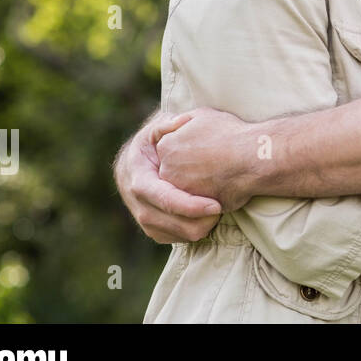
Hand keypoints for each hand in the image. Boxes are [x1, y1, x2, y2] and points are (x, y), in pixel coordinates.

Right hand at [114, 113, 221, 242]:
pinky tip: (208, 220)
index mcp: (138, 178)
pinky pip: (171, 238)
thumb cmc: (154, 142)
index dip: (189, 205)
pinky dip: (190, 233)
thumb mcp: (157, 128)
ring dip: (196, 229)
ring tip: (220, 215)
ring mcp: (141, 217)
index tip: (216, 205)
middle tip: (224, 211)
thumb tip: (179, 121)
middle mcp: (136, 202)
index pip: (163, 197)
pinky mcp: (150, 228)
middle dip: (197, 221)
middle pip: (167, 222)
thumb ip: (167, 124)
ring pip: (170, 234)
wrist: (137, 161)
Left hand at [153, 107, 257, 210]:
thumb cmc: (231, 133)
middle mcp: (167, 170)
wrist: (252, 157)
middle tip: (213, 160)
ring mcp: (180, 190)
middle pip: (175, 170)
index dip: (190, 148)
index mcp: (166, 147)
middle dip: (192, 167)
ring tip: (220, 172)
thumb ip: (181, 121)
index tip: (206, 147)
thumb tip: (176, 126)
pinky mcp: (194, 207)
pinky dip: (209, 195)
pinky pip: (199, 202)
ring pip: (186, 187)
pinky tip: (223, 185)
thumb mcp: (202, 114)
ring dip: (200, 182)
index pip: (171, 151)